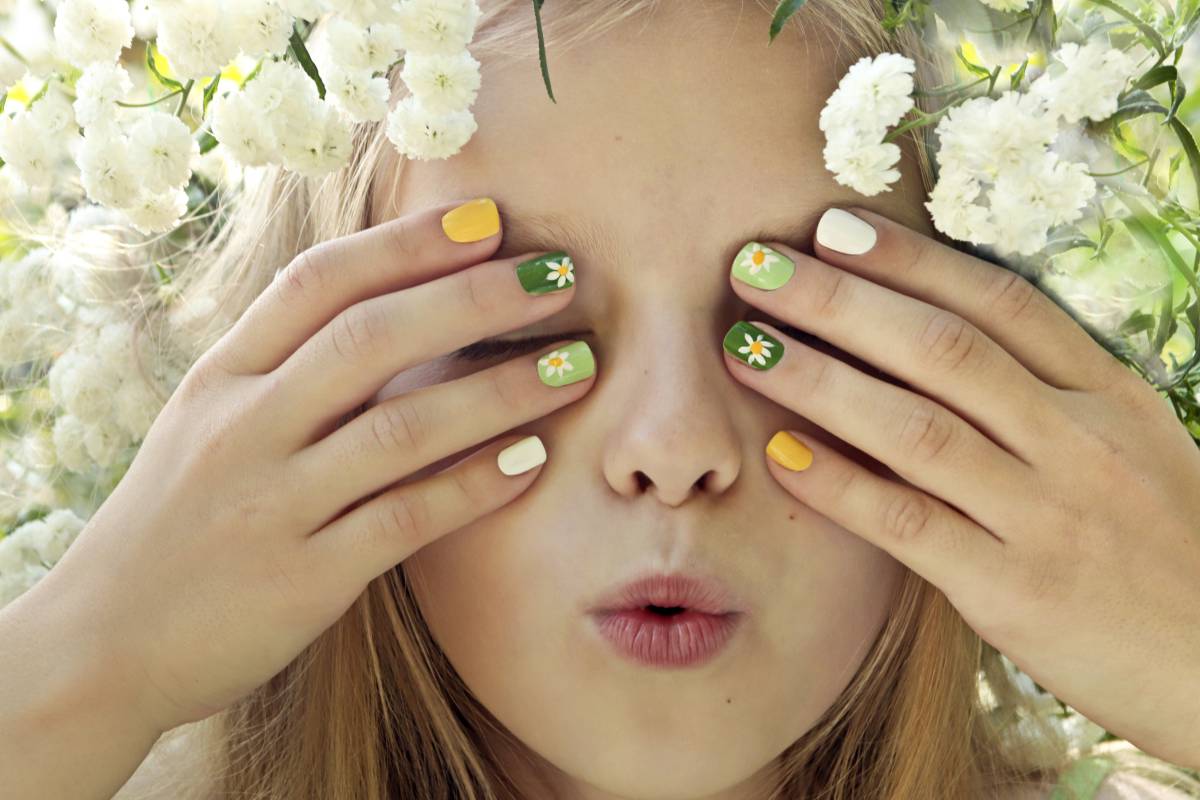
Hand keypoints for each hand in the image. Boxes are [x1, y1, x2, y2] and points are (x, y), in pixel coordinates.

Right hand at [39, 197, 595, 734]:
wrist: (103, 644)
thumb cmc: (178, 520)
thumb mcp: (210, 423)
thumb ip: (286, 368)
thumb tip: (393, 306)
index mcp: (223, 377)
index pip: (319, 283)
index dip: (408, 244)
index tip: (489, 220)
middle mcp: (244, 428)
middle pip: (371, 338)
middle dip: (477, 300)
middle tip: (559, 278)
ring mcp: (272, 504)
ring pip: (401, 428)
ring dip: (500, 391)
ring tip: (577, 365)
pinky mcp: (303, 579)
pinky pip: (406, 520)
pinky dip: (474, 486)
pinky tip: (534, 460)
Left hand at [723, 206, 1199, 768]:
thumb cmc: (1164, 548)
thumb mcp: (1129, 449)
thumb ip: (1045, 396)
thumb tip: (922, 339)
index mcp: (1111, 396)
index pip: (1000, 301)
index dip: (908, 260)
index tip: (830, 227)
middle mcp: (1080, 443)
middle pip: (944, 349)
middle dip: (840, 301)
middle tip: (756, 266)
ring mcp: (1048, 517)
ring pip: (918, 428)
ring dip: (820, 380)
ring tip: (745, 346)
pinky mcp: (1015, 593)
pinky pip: (910, 525)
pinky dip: (840, 484)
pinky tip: (779, 453)